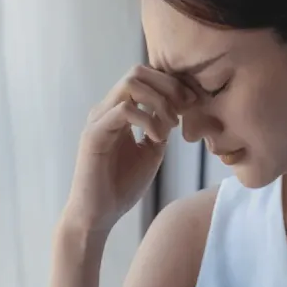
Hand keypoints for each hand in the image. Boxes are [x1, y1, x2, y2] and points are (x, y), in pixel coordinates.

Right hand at [63, 66, 197, 234]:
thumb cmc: (121, 186)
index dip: (172, 84)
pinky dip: (148, 119)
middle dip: (168, 86)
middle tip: (184, 108)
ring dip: (159, 101)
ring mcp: (99, 120)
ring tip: (170, 125)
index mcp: (118, 111)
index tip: (192, 102)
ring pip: (130, 84)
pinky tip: (158, 138)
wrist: (98, 214)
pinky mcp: (94, 134)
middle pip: (137, 72)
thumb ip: (160, 127)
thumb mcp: (151, 151)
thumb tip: (177, 109)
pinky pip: (124, 110)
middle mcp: (106, 110)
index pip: (144, 77)